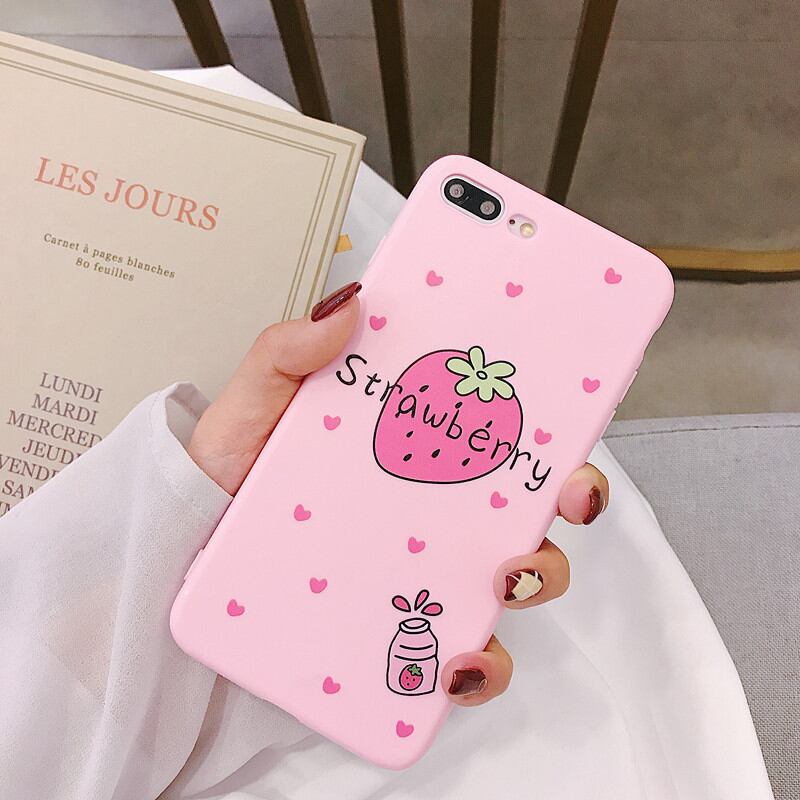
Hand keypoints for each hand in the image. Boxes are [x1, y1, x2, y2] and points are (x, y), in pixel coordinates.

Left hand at [188, 281, 608, 706]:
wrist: (188, 548)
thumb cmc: (230, 471)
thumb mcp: (255, 403)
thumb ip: (289, 352)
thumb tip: (353, 304)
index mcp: (418, 448)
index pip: (502, 430)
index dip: (556, 426)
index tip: (577, 420)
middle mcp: (436, 508)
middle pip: (531, 502)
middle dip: (572, 501)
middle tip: (565, 498)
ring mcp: (424, 570)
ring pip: (513, 579)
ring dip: (536, 580)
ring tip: (501, 580)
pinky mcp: (402, 631)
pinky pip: (463, 658)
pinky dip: (481, 669)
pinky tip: (457, 664)